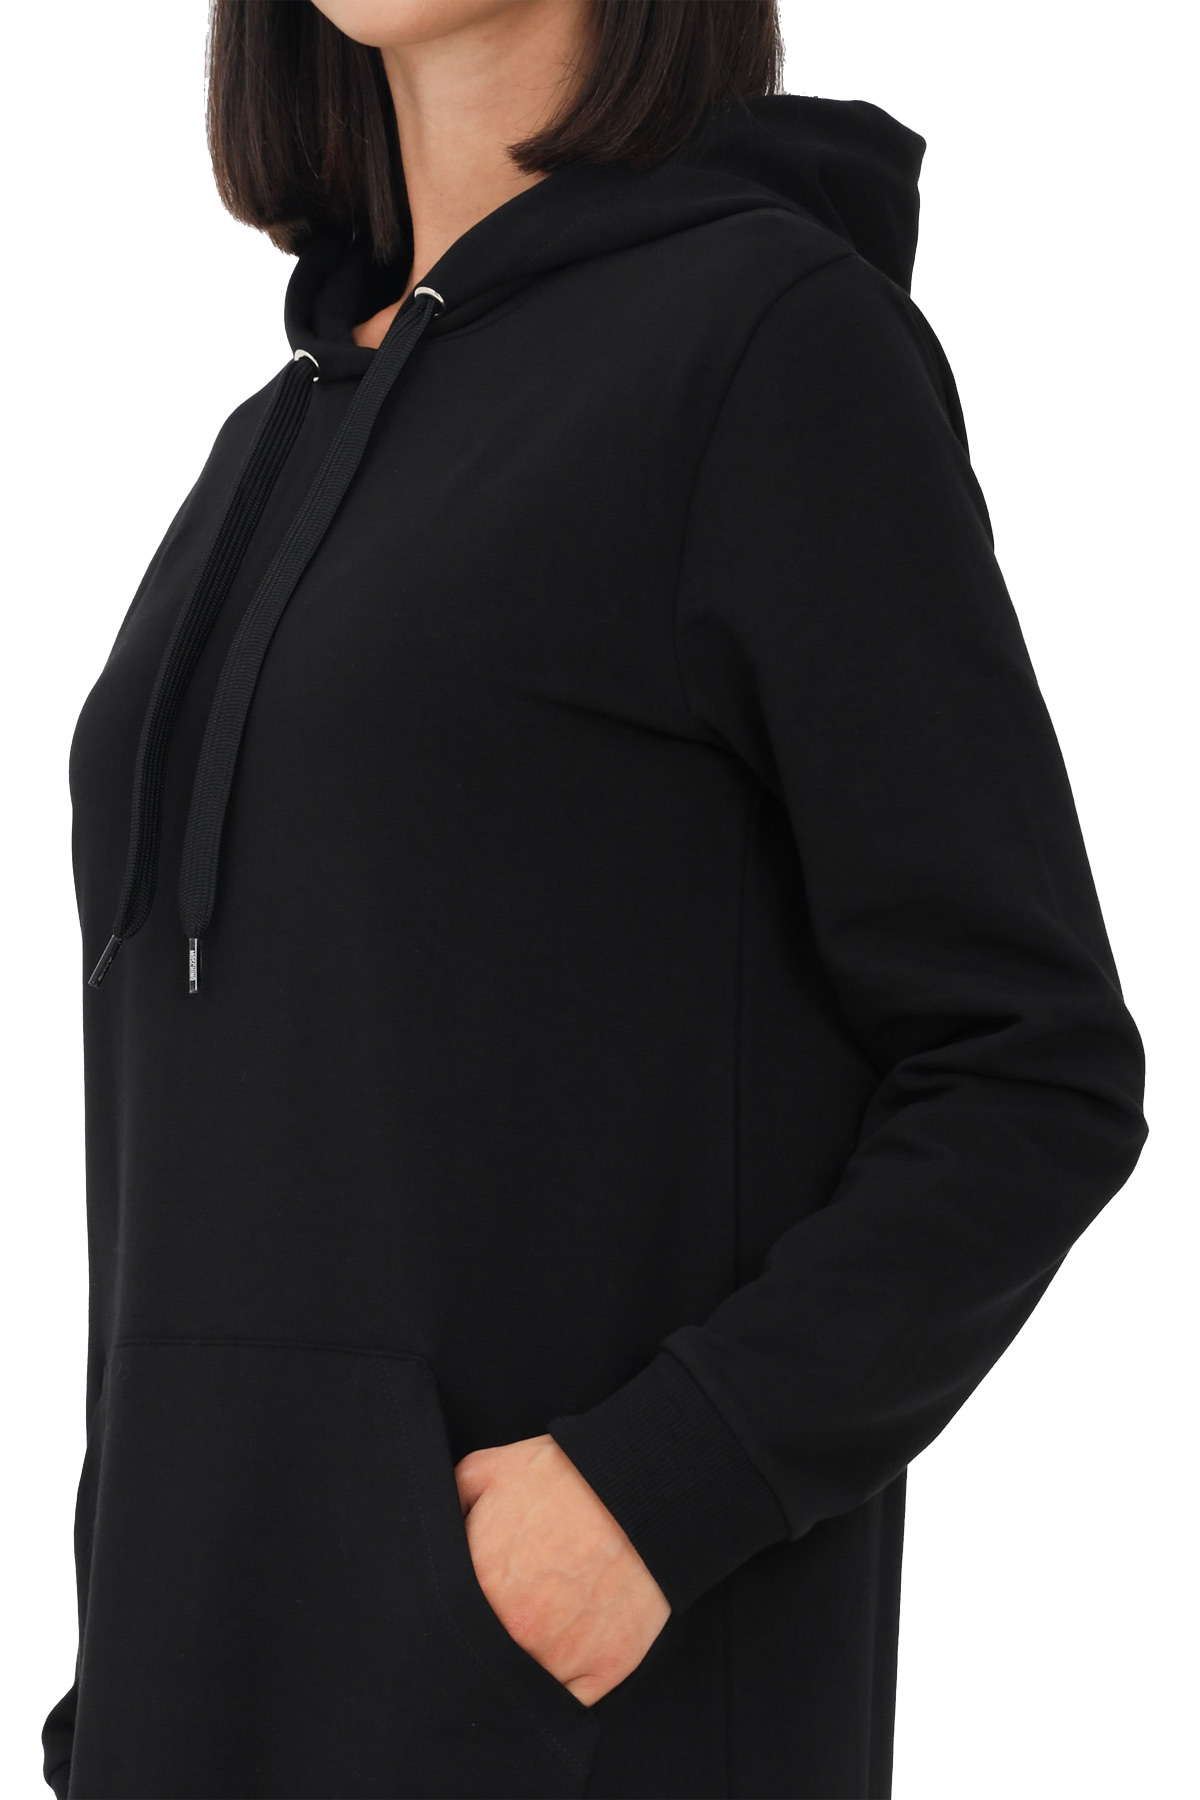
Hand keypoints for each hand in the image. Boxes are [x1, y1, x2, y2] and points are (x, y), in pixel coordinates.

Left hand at [453, 1432, 670, 1705]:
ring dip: (525, 1662)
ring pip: (524, 1682)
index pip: (448, 1624)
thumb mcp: (487, 1471)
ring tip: (543, 1623)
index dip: (456, 1614)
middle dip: (489, 1637)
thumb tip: (430, 1537)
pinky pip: (568, 1702)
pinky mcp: (604, 1671)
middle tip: (510, 1607)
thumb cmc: (565, 1478)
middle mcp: (518, 1631)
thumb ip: (449, 1507)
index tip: (471, 1600)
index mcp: (480, 1586)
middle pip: (484, 1657)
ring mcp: (562, 1657)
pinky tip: (567, 1649)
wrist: (641, 1488)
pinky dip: (564, 1685)